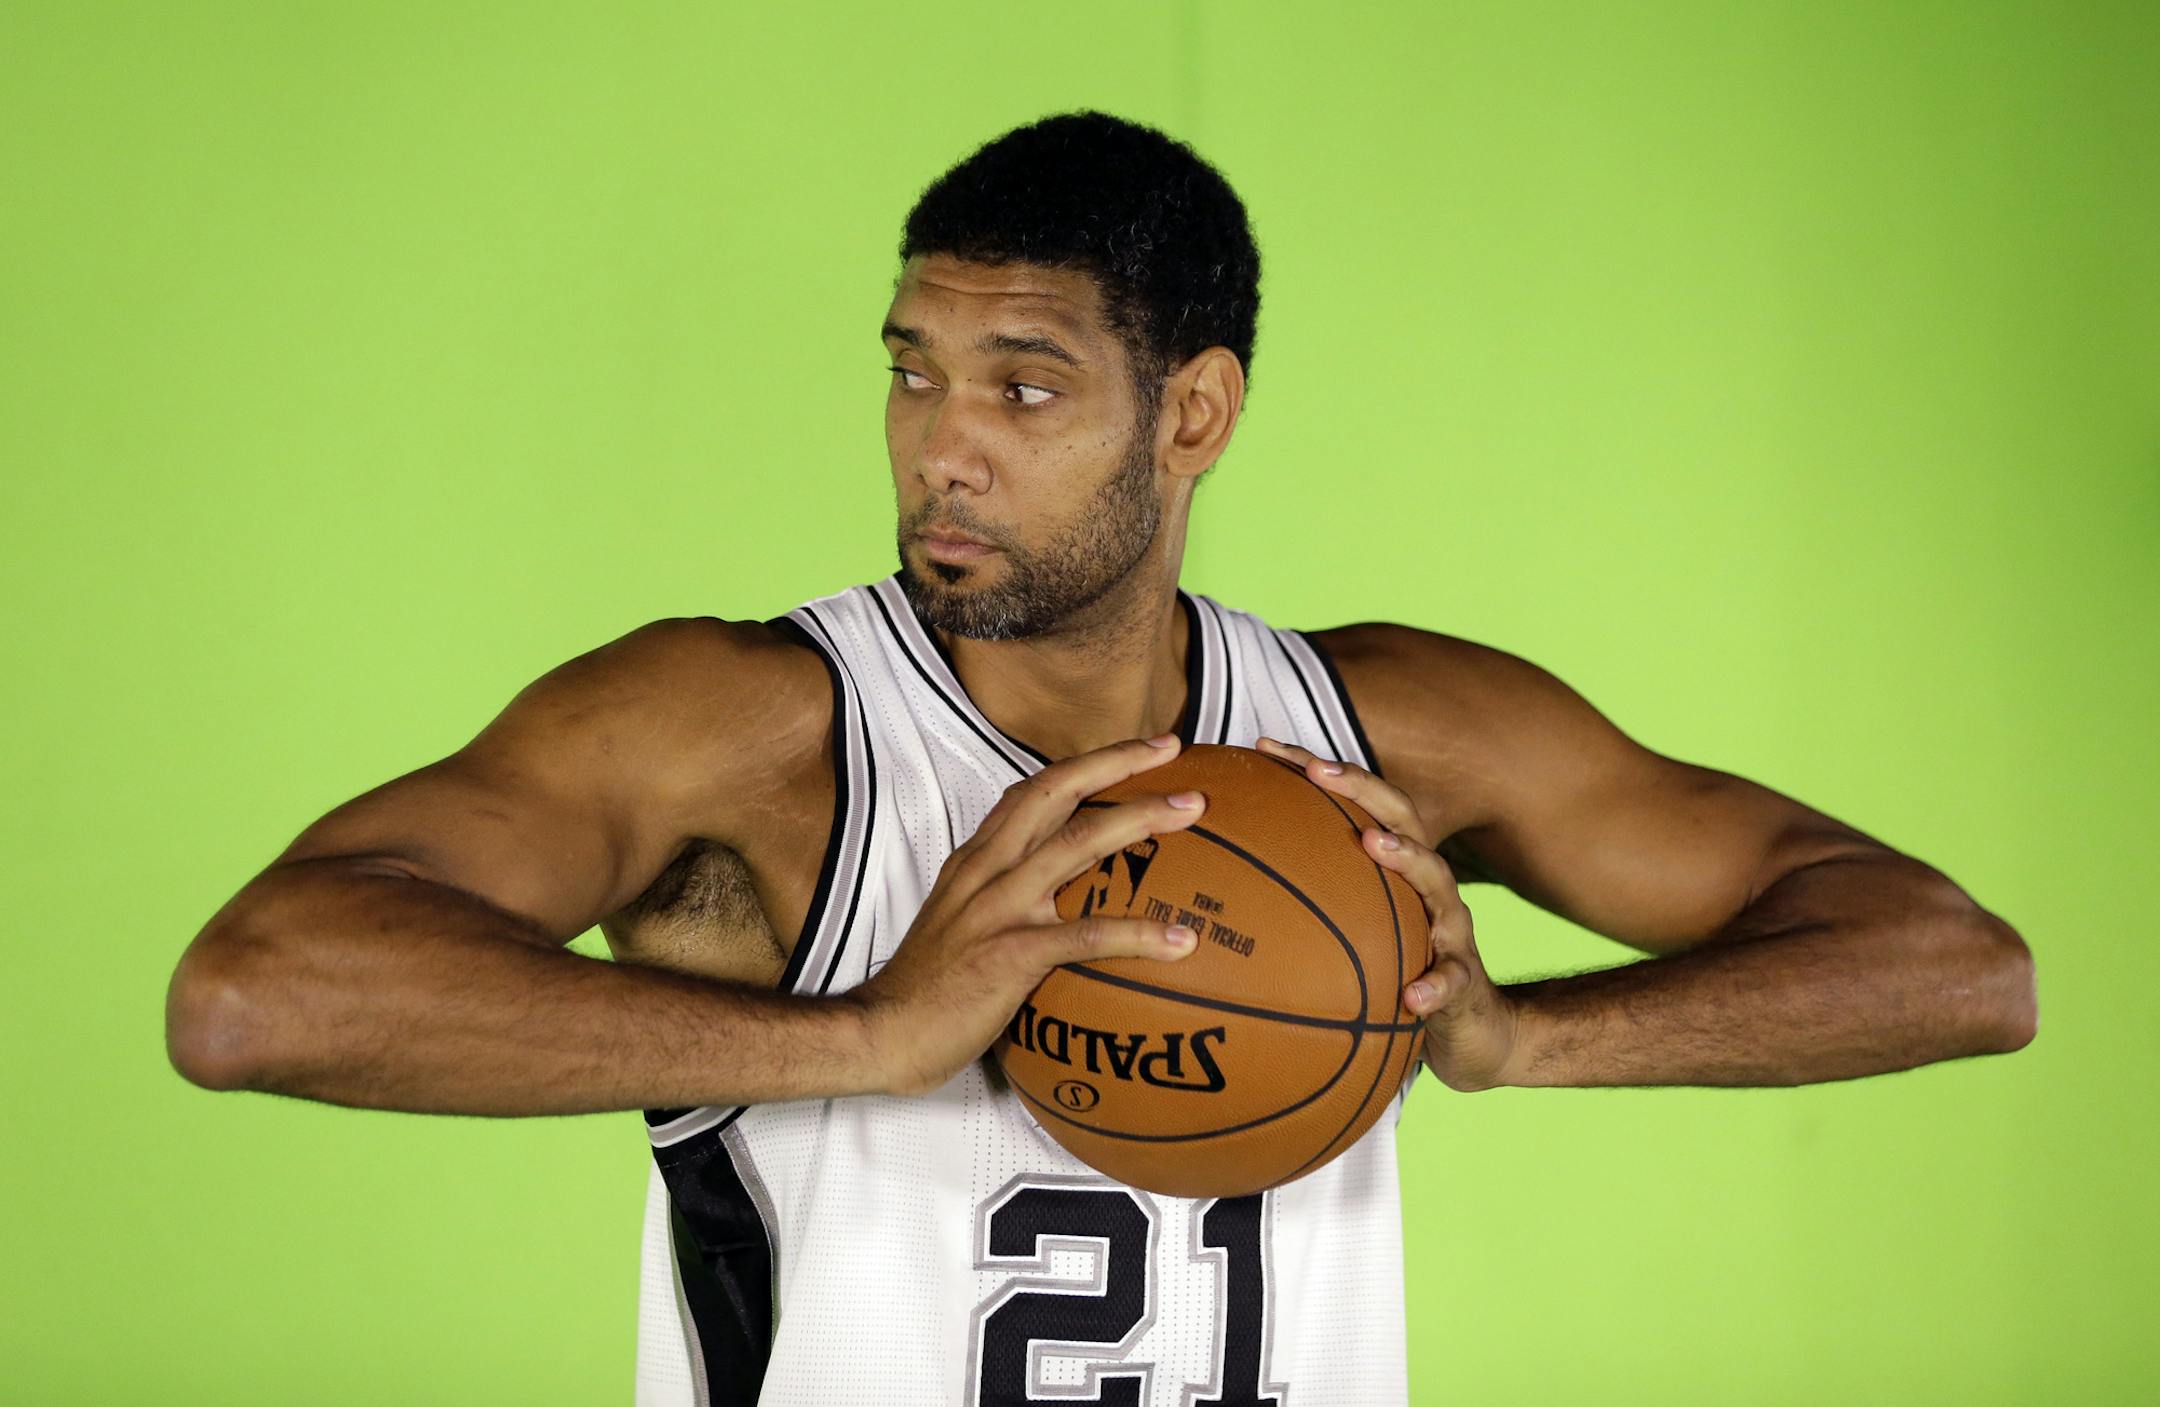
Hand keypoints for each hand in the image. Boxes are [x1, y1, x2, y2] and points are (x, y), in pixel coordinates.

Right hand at [847, 734, 1208, 1096]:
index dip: (1089, 762)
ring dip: (1140, 820)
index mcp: (978, 858)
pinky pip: (1086, 935)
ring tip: (1192, 811)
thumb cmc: (930, 986)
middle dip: (1118, 763)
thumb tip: (1064, 896)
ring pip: (1078, 844)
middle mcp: (989, 869)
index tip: (1139, 749)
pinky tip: (1181, 942)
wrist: (886, 1032)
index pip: (1036, 789)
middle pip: (1058, 792)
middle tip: (1173, 750)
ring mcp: (999, 908)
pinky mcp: (1010, 954)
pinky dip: (1139, 934)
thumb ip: (1006, 895)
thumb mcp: (963, 920)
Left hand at [1254, 737, 1523, 1092]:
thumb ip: (1312, 896)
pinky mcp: (1462, 979)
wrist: (1471, 1024)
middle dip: (1361, 788)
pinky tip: (1413, 995)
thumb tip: (1226, 880)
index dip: (1315, 771)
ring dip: (1406, 856)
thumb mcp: (1358, 925)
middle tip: (1319, 769)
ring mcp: (1451, 927)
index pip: (1358, 802)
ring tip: (1373, 844)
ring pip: (1436, 882)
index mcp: (1397, 866)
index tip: (1264, 747)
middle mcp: (1427, 884)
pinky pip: (1450, 980)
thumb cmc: (1402, 964)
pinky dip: (1433, 985)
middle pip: (1402, 818)